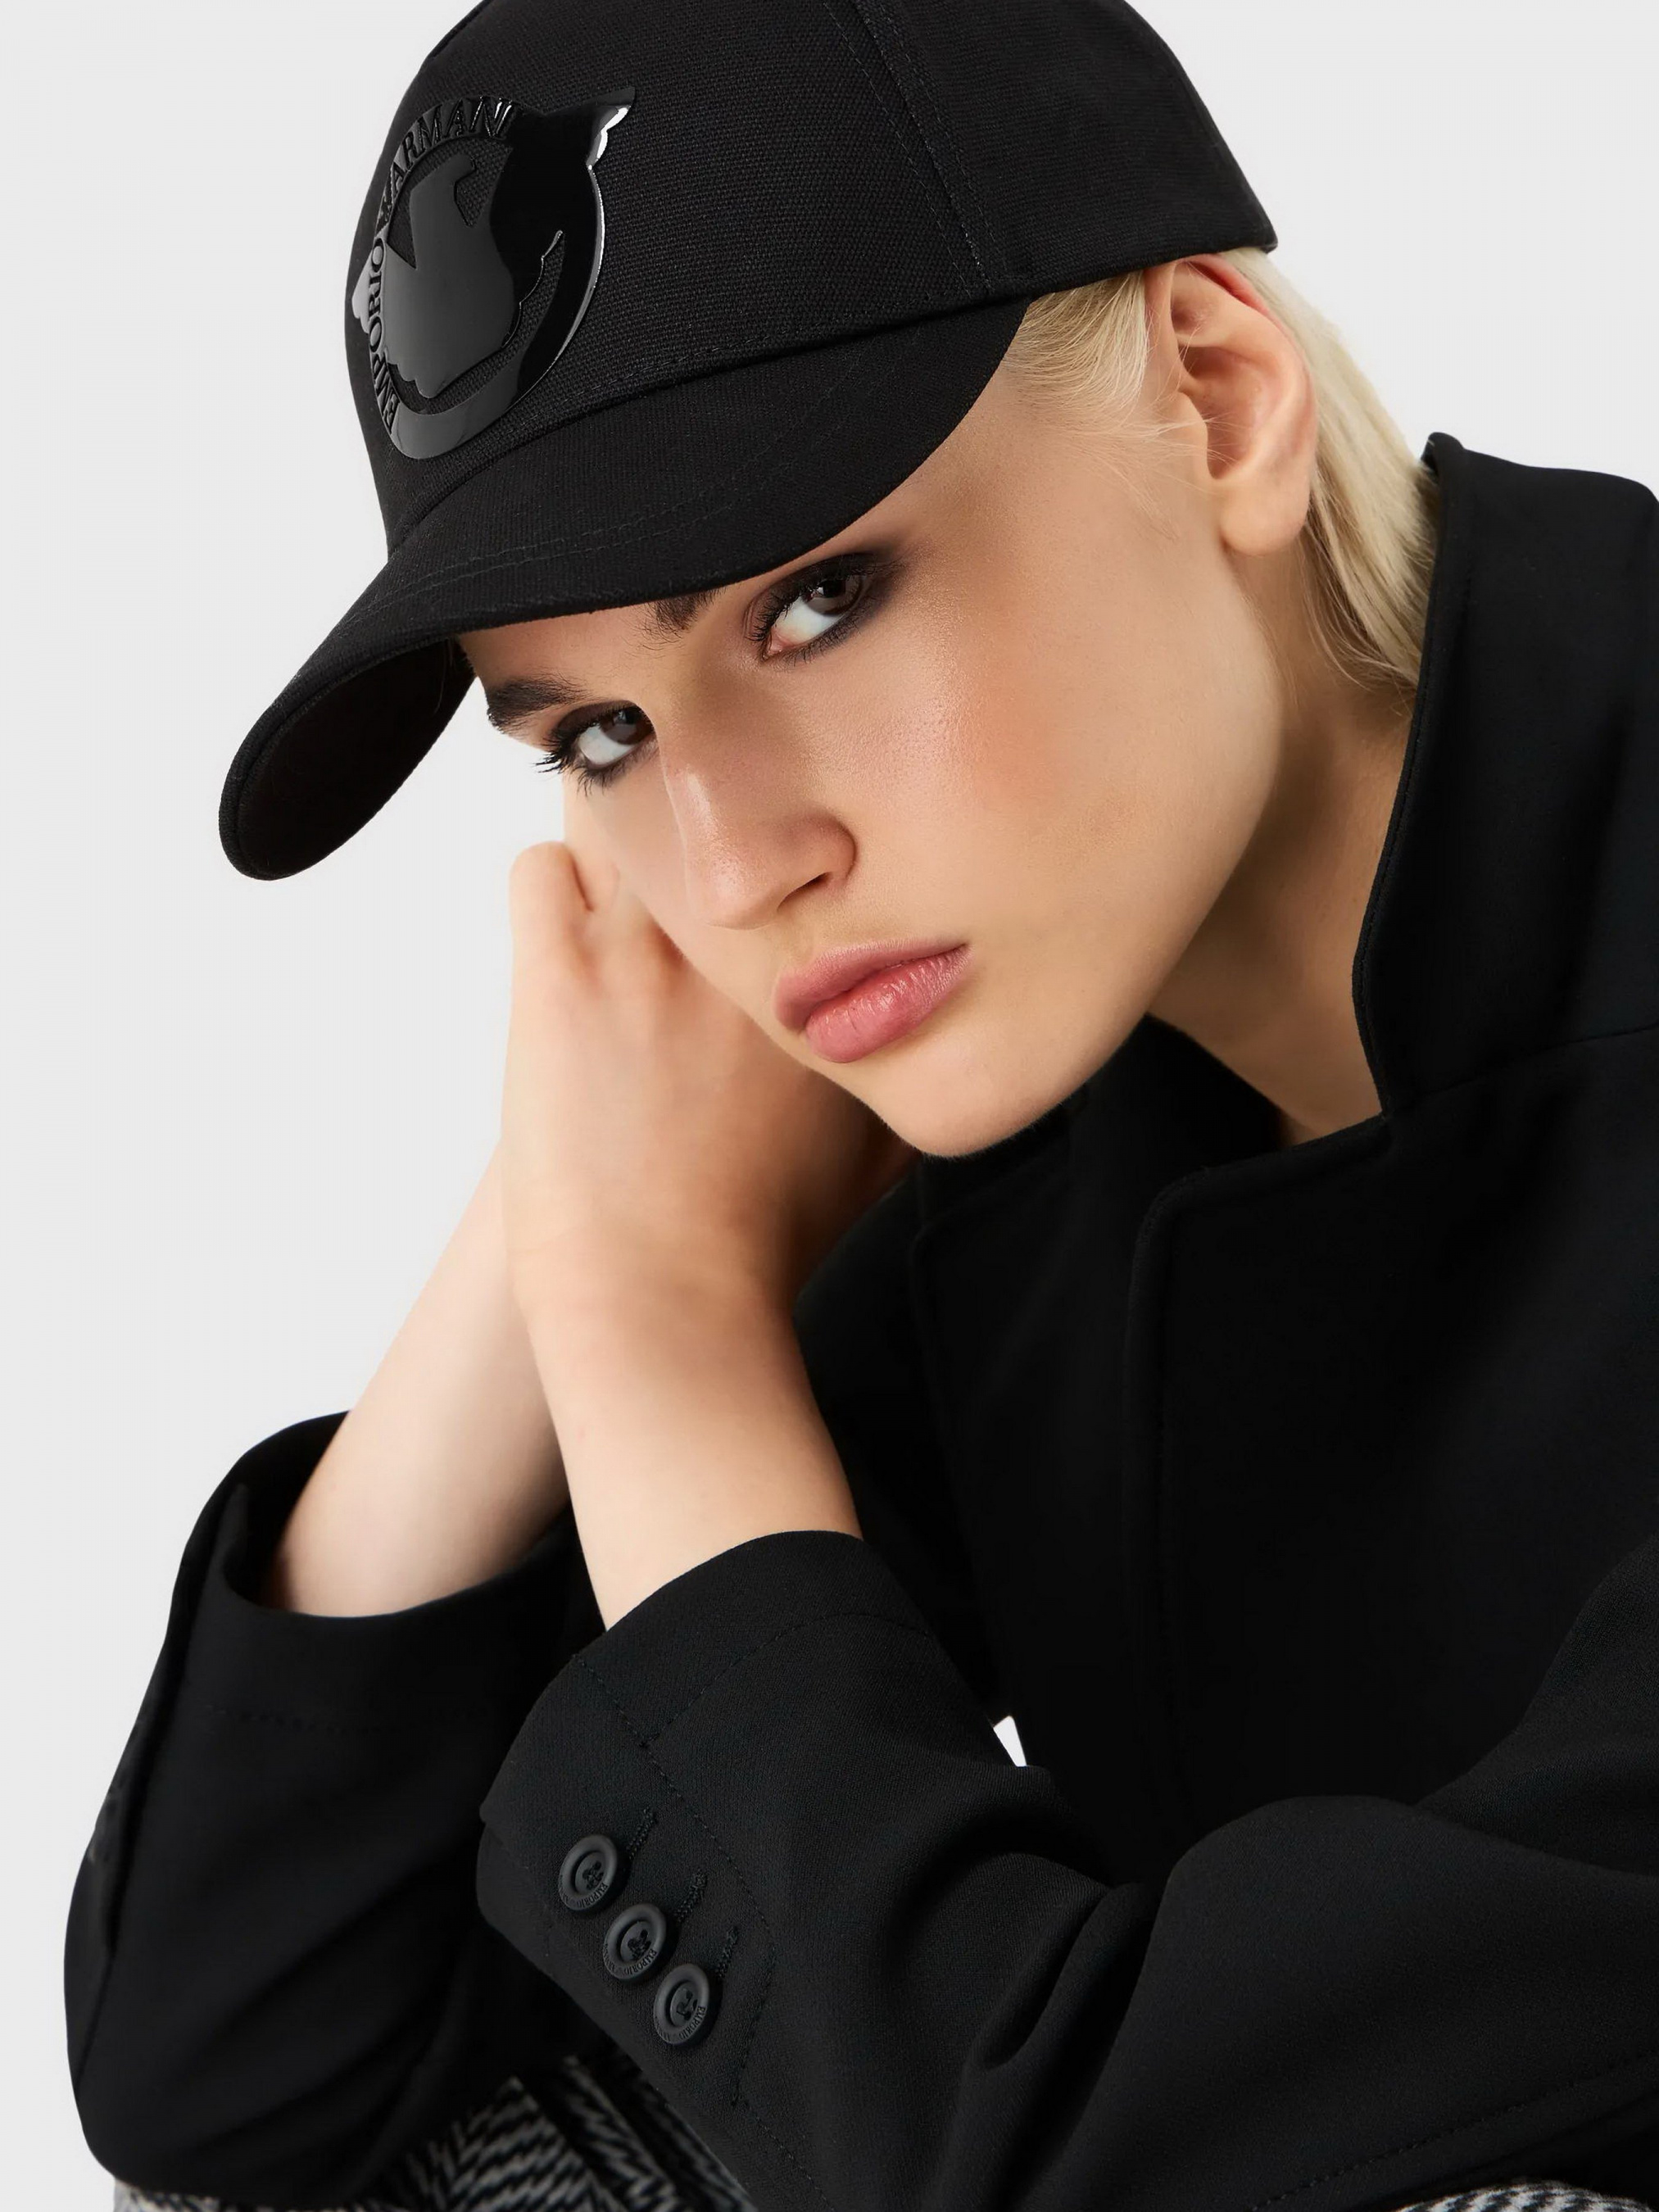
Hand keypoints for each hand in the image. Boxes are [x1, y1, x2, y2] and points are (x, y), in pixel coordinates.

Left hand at [499, 781, 917, 1328]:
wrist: (665, 1300)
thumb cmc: (766, 1236)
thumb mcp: (882, 1145)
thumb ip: (910, 1061)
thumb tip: (941, 1022)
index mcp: (833, 964)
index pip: (813, 826)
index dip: (782, 822)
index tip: (765, 851)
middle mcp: (748, 935)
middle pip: (712, 785)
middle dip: (696, 804)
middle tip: (685, 846)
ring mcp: (650, 946)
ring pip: (616, 806)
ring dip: (614, 839)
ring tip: (618, 890)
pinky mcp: (559, 973)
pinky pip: (537, 867)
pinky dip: (549, 896)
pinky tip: (564, 948)